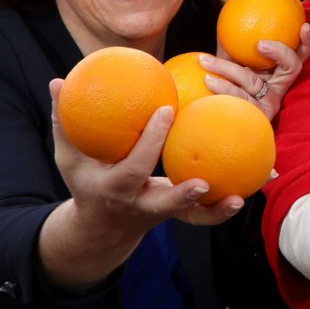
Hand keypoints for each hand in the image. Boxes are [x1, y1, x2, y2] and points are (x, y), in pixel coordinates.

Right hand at [40, 78, 243, 292]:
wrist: (102, 227)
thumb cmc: (87, 182)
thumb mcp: (69, 158)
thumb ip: (64, 122)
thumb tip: (58, 81)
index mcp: (115, 188)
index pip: (134, 165)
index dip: (151, 140)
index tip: (168, 110)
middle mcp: (140, 205)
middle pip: (165, 204)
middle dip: (184, 194)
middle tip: (205, 179)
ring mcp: (162, 214)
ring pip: (193, 218)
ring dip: (217, 211)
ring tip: (242, 195)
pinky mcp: (179, 216)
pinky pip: (206, 214)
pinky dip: (225, 206)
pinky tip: (251, 187)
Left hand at [201, 21, 309, 121]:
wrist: (216, 115)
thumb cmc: (225, 84)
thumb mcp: (230, 62)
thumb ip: (232, 45)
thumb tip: (224, 23)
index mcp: (278, 72)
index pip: (299, 54)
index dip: (307, 42)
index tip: (304, 25)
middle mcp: (279, 87)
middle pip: (292, 68)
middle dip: (281, 52)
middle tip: (260, 44)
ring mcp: (270, 103)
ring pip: (253, 81)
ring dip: (227, 68)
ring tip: (205, 60)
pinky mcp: (256, 116)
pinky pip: (240, 98)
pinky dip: (223, 87)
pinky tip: (207, 80)